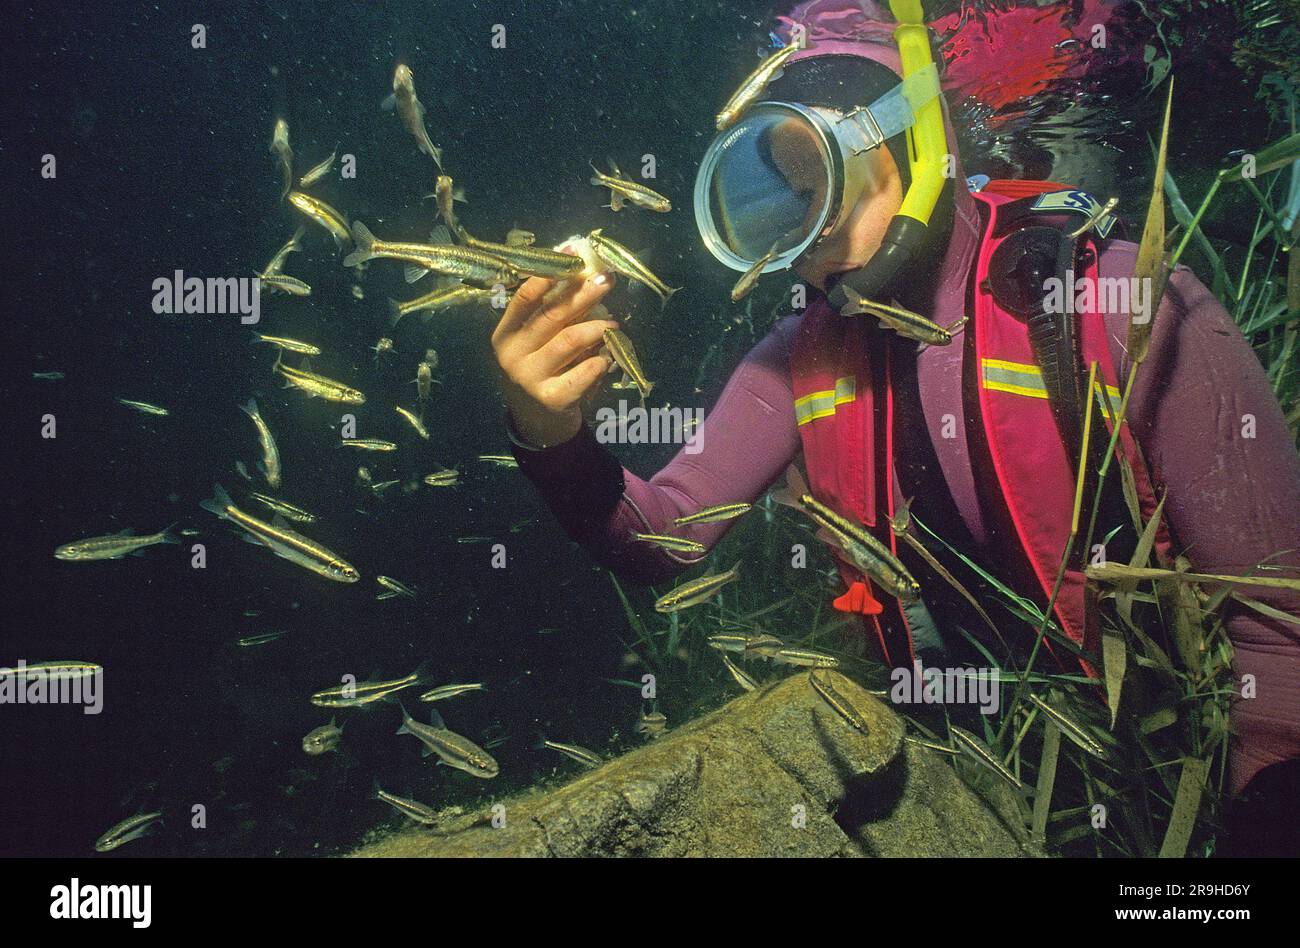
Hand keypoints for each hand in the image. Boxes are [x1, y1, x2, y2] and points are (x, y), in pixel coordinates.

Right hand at [491, 273, 615, 447]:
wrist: (536, 421)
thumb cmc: (540, 370)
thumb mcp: (535, 342)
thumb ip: (551, 314)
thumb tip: (584, 274)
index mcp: (505, 334)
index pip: (523, 298)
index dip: (548, 274)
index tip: (572, 254)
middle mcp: (512, 354)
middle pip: (551, 316)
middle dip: (582, 294)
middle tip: (605, 280)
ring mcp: (529, 378)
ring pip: (568, 341)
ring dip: (596, 328)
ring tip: (613, 323)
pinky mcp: (551, 399)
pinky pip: (581, 374)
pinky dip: (599, 360)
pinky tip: (608, 355)